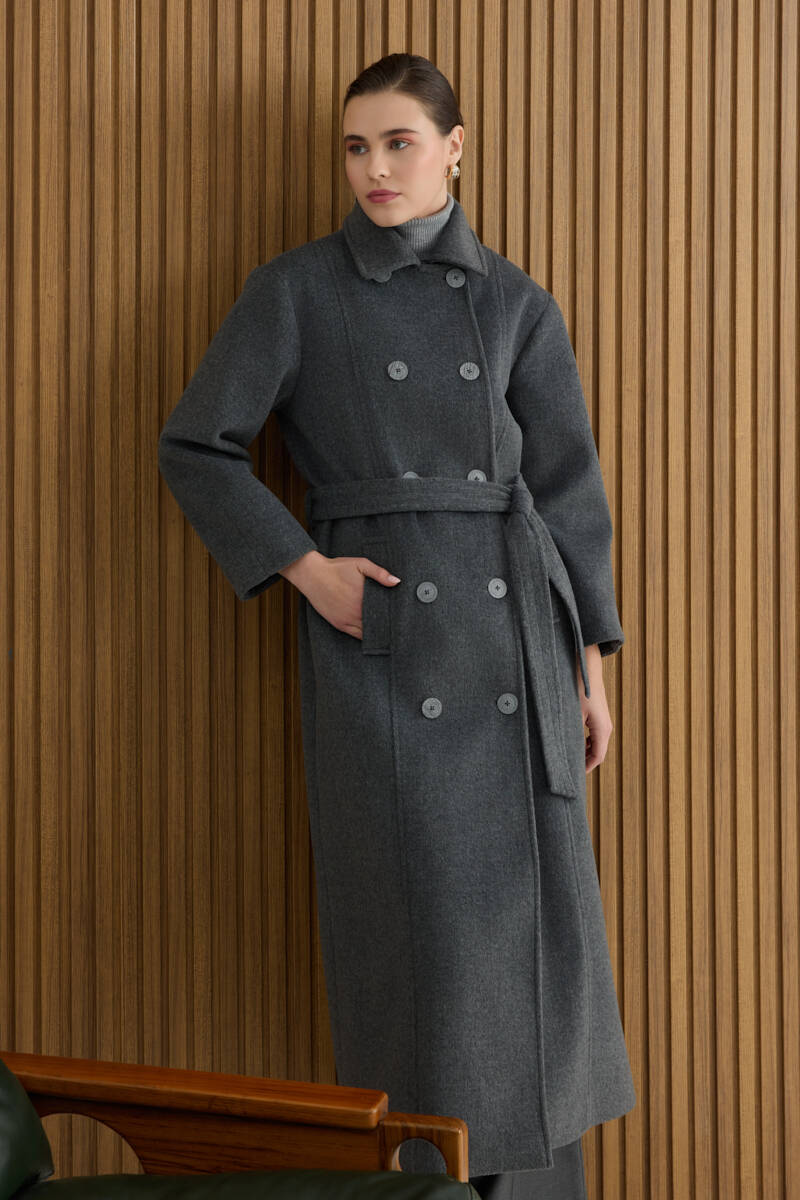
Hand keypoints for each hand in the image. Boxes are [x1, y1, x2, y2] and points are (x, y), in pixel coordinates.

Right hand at [284, 551, 400, 639]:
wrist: (312, 574)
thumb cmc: (337, 568)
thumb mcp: (360, 564)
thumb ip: (379, 573)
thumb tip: (396, 582)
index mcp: (364, 598)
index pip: (385, 613)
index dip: (394, 618)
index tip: (401, 619)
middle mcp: (356, 612)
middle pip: (378, 624)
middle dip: (387, 626)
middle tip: (397, 627)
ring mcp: (347, 620)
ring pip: (367, 633)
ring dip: (376, 633)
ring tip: (387, 633)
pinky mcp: (339, 624)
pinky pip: (356, 635)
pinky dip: (364, 636)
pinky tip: (371, 635)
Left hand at [577, 644, 612, 773]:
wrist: (587, 667)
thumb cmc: (578, 688)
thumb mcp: (572, 713)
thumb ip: (571, 734)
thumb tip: (564, 751)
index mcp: (602, 728)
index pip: (597, 757)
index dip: (586, 768)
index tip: (573, 777)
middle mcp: (606, 726)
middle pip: (597, 752)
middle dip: (584, 762)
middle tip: (568, 770)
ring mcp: (604, 720)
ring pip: (596, 744)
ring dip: (585, 752)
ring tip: (568, 758)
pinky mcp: (599, 715)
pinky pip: (594, 734)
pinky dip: (585, 742)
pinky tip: (573, 743)